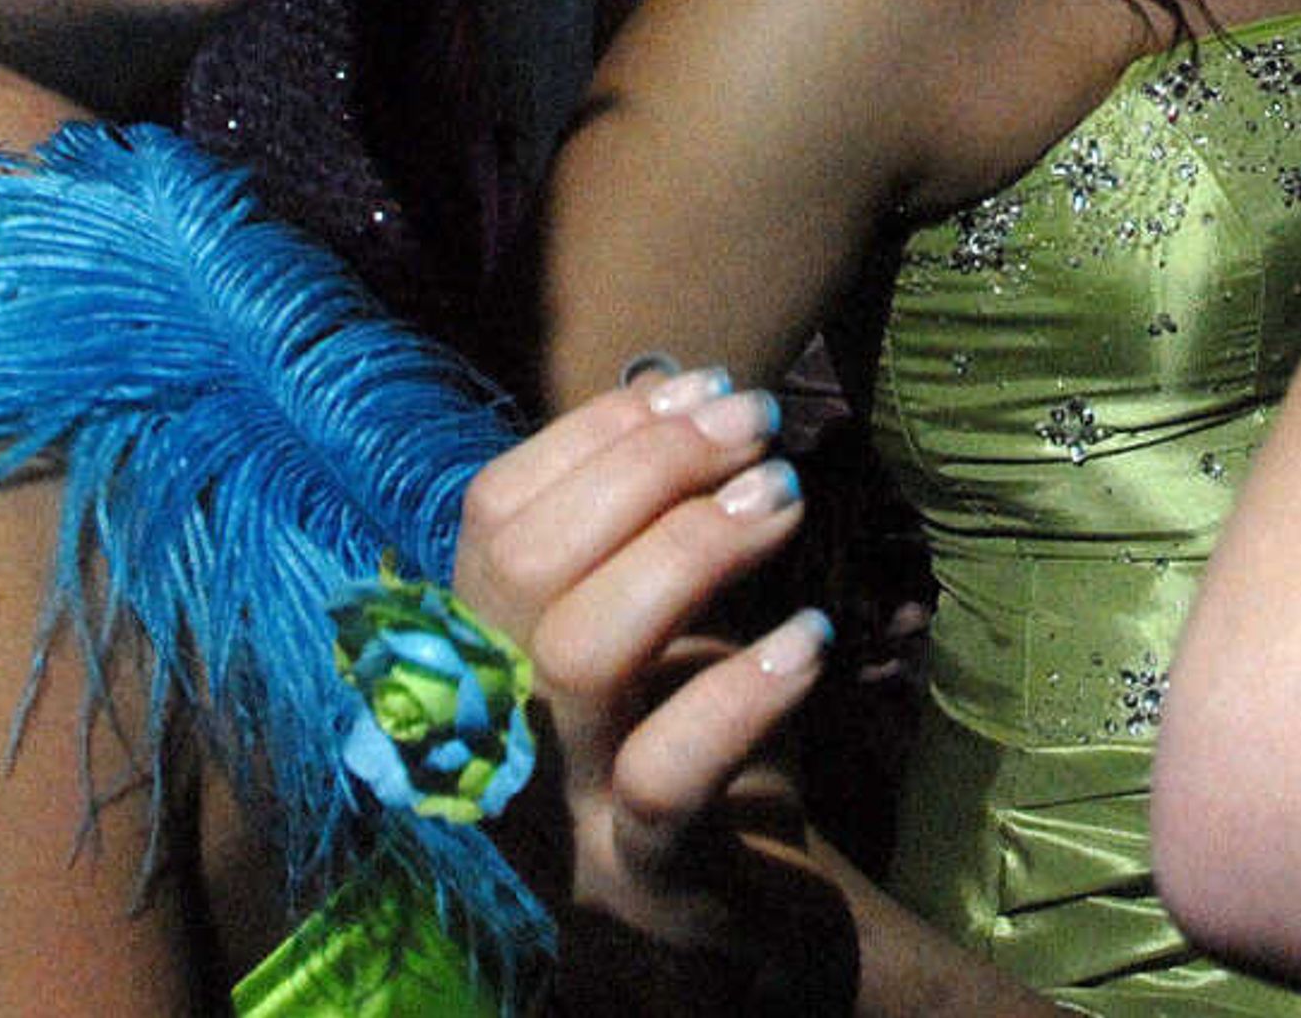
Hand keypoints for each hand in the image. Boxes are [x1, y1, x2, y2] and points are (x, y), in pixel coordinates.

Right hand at [457, 368, 841, 986]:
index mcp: (490, 654)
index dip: (596, 434)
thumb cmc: (700, 739)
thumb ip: (660, 521)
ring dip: (687, 552)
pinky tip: (810, 639)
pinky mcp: (646, 878)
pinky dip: (740, 694)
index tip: (705, 387)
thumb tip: (691, 387)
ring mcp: (565, 810)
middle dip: (646, 472)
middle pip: (522, 572)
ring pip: (577, 658)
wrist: (752, 913)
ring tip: (784, 501)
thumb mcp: (669, 618)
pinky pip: (664, 777)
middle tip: (756, 429)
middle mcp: (503, 729)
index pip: (494, 516)